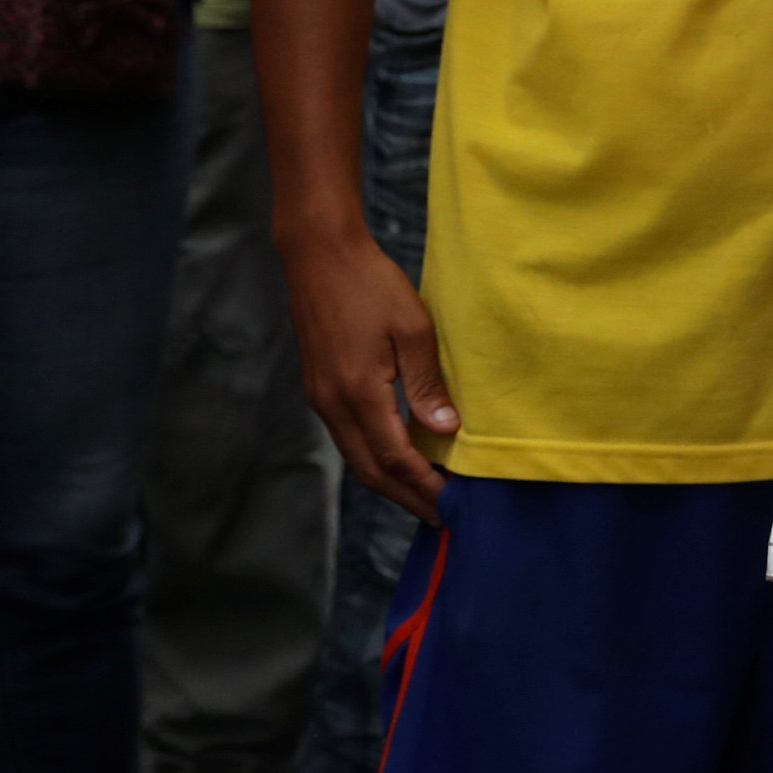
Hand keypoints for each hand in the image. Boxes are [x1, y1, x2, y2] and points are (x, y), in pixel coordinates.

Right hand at [278, 225, 452, 520]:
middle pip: (372, 471)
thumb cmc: (372, 286)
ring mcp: (322, 399)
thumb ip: (427, 384)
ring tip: (425, 494)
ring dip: (391, 481)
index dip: (424, 487)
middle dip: (408, 497)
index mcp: (359, 394)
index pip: (395, 459)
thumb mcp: (414, 330)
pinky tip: (399, 457)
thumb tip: (447, 432)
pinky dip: (376, 457)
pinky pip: (349, 437)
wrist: (319, 257)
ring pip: (357, 458)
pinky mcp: (320, 388)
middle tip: (443, 516)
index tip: (453, 506)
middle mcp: (334, 405)